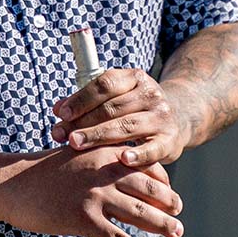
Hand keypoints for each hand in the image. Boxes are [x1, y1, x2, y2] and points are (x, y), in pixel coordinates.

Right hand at [0, 146, 182, 236]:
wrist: (11, 183)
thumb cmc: (41, 171)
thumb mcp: (74, 154)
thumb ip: (98, 160)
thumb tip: (122, 175)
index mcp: (102, 151)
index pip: (144, 163)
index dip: (161, 180)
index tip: (169, 192)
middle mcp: (103, 170)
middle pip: (148, 187)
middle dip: (168, 202)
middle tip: (178, 214)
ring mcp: (94, 195)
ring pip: (140, 213)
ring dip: (162, 226)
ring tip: (176, 234)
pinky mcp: (83, 219)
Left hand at [51, 68, 188, 166]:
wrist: (179, 116)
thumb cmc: (135, 107)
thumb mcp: (117, 97)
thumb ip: (88, 102)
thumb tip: (58, 110)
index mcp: (134, 77)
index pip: (105, 84)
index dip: (81, 98)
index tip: (61, 113)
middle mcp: (150, 93)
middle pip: (111, 107)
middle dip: (83, 121)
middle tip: (60, 134)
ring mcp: (161, 116)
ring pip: (126, 126)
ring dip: (98, 136)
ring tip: (76, 144)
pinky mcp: (170, 140)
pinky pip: (153, 148)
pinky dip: (138, 154)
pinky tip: (122, 159)